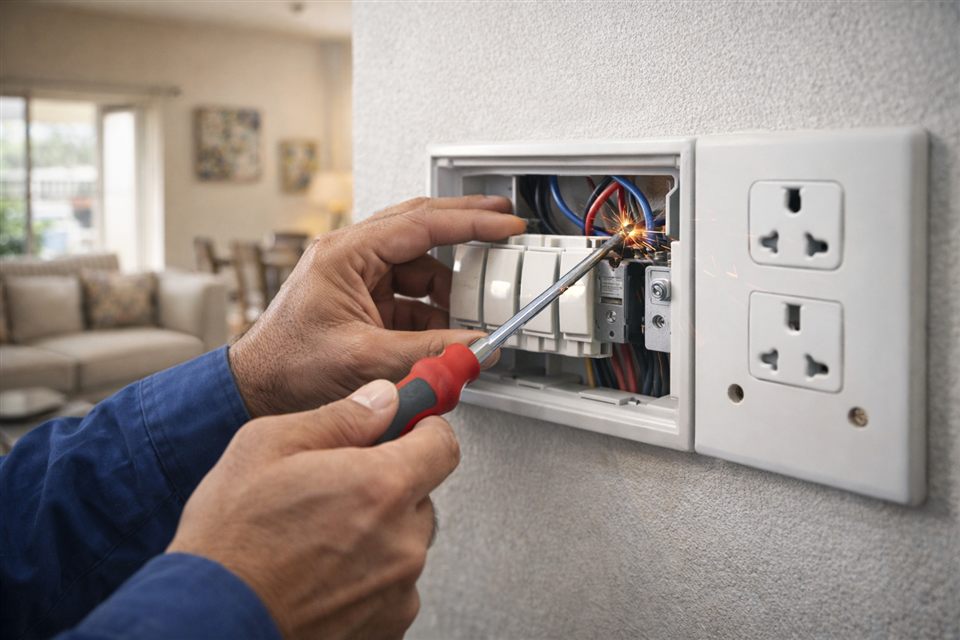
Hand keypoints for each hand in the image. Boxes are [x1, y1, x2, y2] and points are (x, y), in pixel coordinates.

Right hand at [167, 379, 458, 639]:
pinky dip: (368, 577)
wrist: (212, 618)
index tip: (407, 431)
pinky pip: (392, 585)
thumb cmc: (232, 539)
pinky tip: (323, 574)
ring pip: (404, 542)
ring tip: (318, 540)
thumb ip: (342, 417)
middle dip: (387, 487)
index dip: (424, 432)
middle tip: (336, 491)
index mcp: (382, 486)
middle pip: (420, 496)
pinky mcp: (388, 625)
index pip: (443, 445)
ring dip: (377, 535)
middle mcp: (402, 540)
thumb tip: (383, 399)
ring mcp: (399, 589)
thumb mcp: (269, 445)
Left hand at [230, 195, 524, 416]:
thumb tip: (474, 346)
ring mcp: (357, 277)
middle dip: (467, 229)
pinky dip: (434, 311)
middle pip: (422, 229)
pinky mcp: (363, 301)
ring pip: (420, 266)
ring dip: (449, 288)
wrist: (256, 389)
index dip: (470, 222)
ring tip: (472, 311)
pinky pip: (411, 295)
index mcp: (345, 254)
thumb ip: (429, 350)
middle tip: (504, 227)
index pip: (421, 223)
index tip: (503, 223)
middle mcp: (351, 257)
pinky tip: (447, 330)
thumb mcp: (366, 358)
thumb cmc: (287, 366)